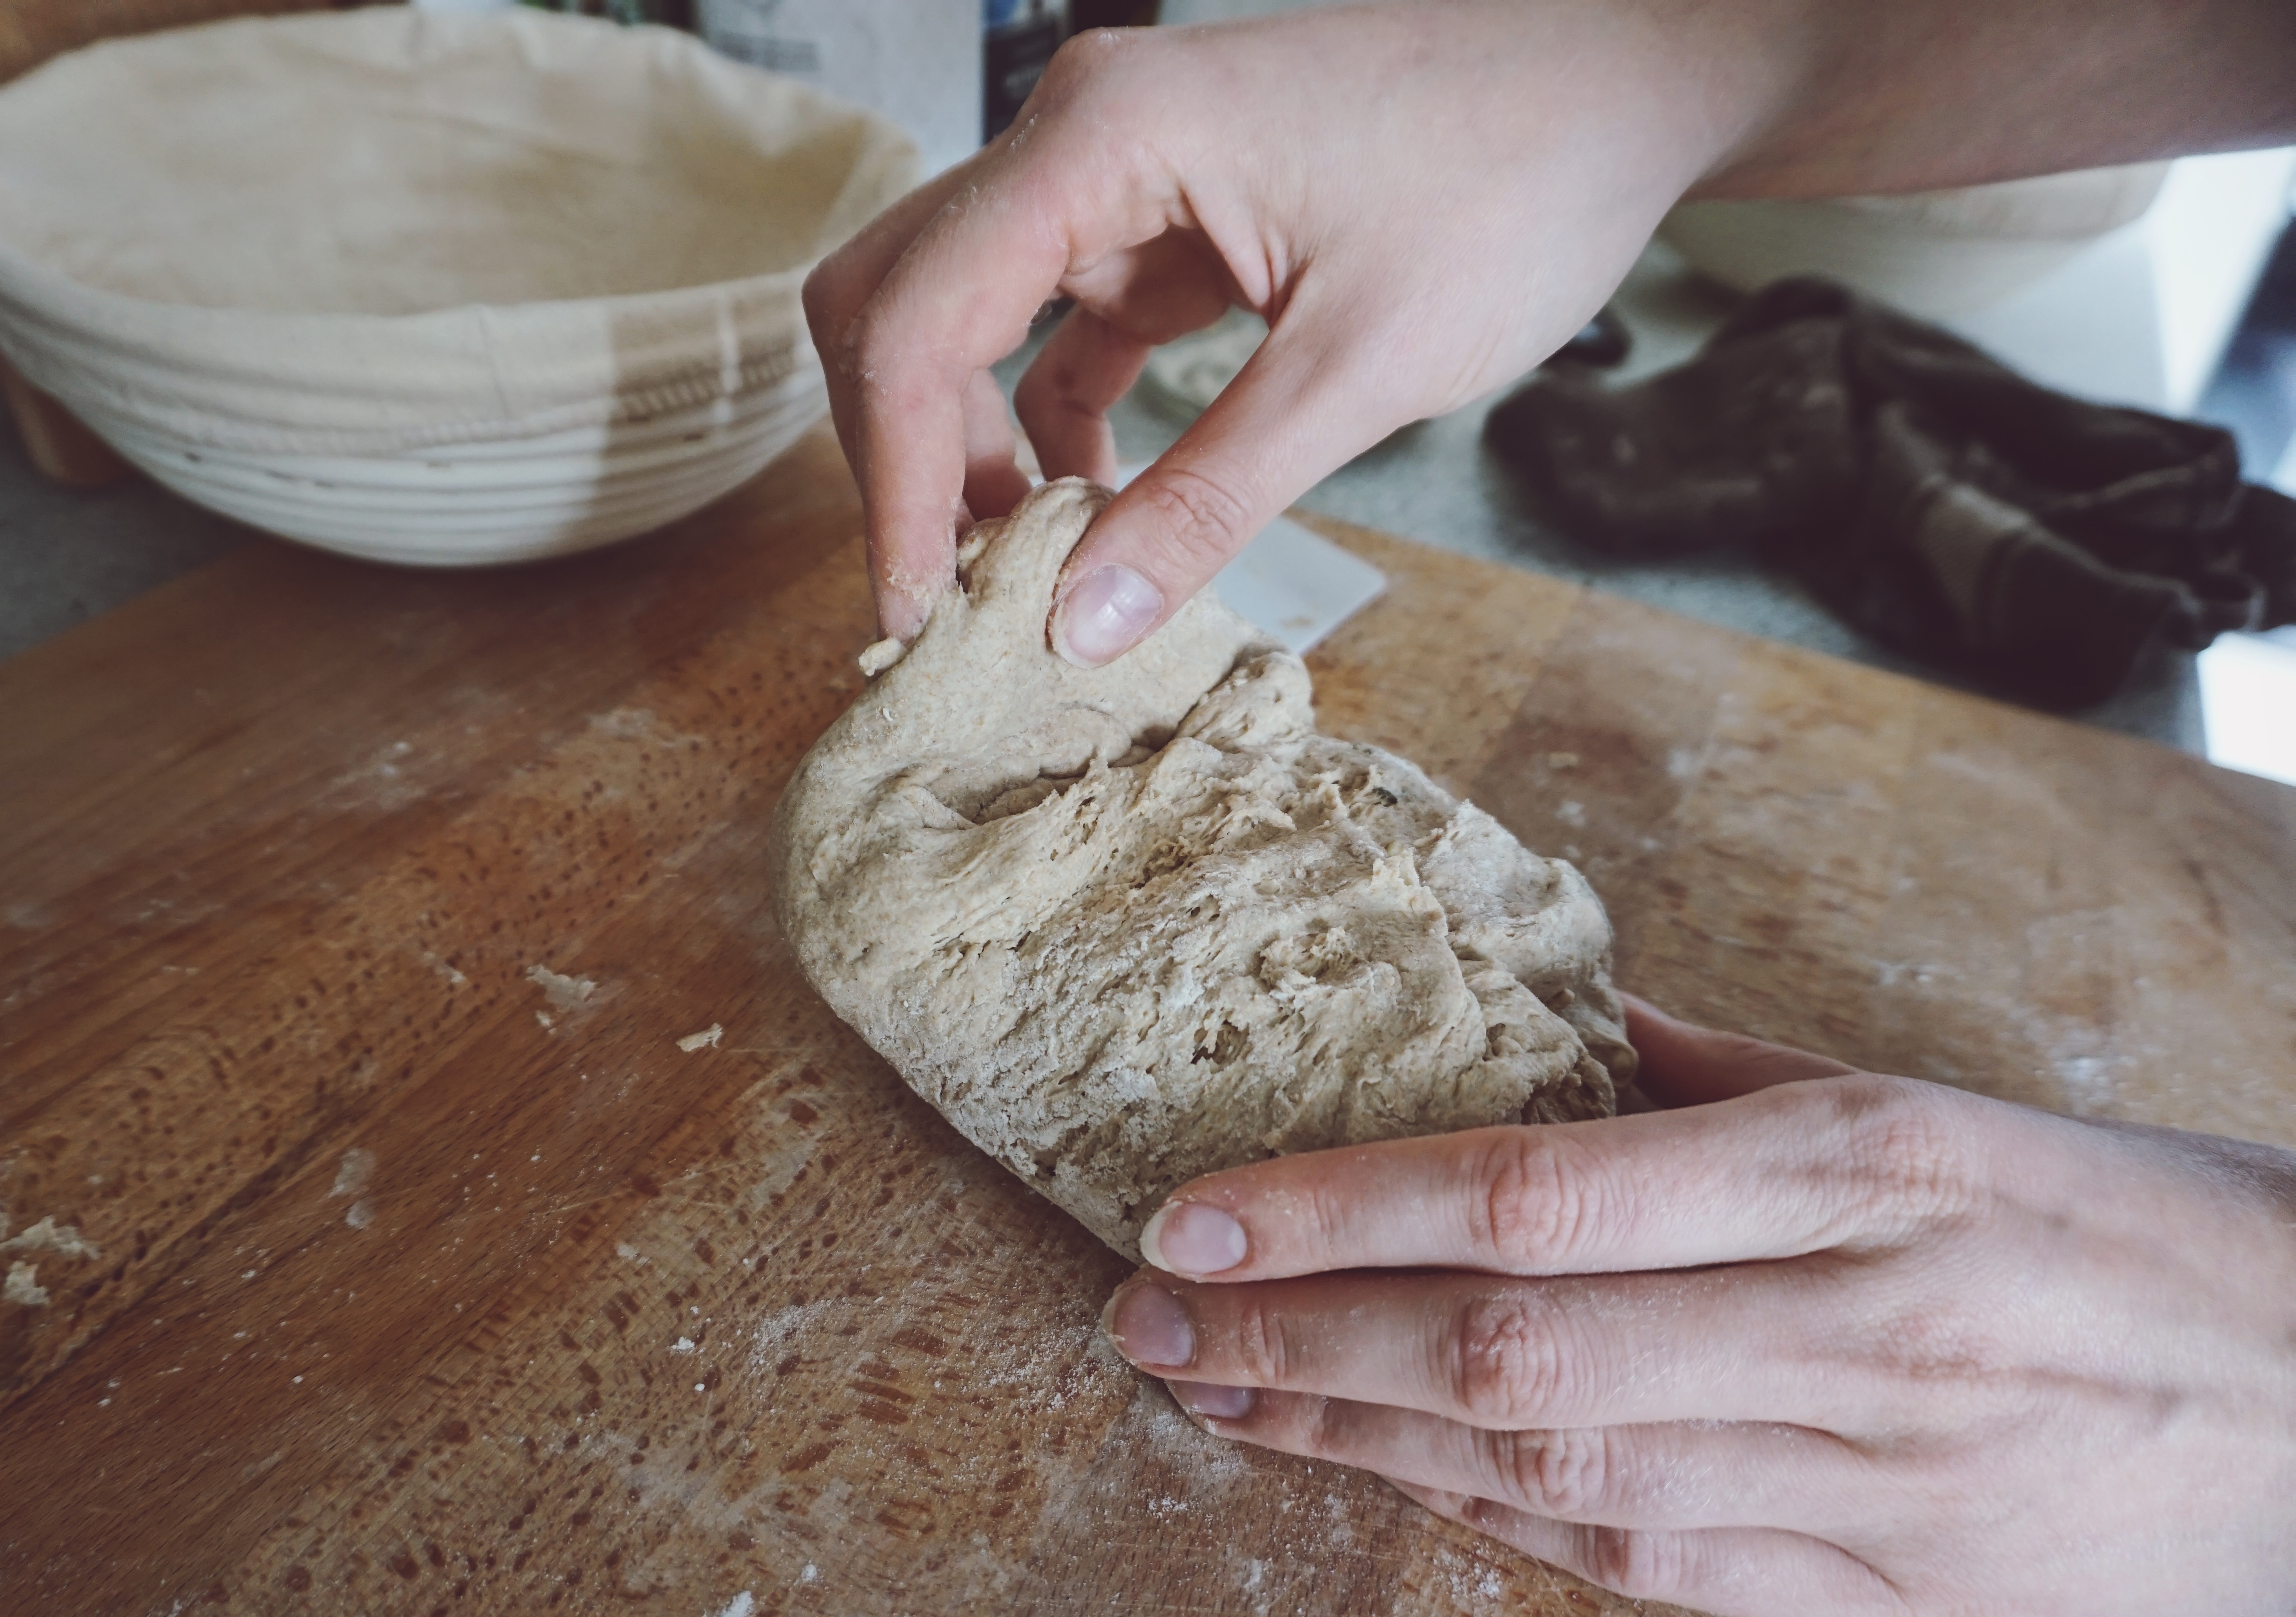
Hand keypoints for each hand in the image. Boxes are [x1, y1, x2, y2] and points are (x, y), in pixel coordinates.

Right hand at [803, 2, 1783, 656]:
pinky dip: (1048, 424)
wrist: (1628, 82)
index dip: (897, 481)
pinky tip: (1091, 513)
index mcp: (1104, 136)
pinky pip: (1056, 327)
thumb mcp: (1362, 365)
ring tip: (1025, 573)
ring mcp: (1118, 171)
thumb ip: (1211, 498)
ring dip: (970, 446)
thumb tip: (1080, 626)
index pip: (918, 319)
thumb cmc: (1521, 179)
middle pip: (900, 300)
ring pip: (964, 316)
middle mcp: (1083, 135)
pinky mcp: (1164, 215)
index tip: (913, 610)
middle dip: (905, 455)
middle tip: (948, 595)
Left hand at [1100, 995, 2295, 1616]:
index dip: (1340, 1211)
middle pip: (1507, 1353)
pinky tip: (1383, 1478)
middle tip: (1145, 1313)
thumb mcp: (1962, 1107)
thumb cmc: (2154, 1234)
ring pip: (1548, 1474)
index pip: (1537, 1197)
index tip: (1195, 1206)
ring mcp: (1877, 1496)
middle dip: (1294, 1339)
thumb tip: (1565, 1033)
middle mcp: (1857, 1335)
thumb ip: (1740, 1078)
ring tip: (1212, 1393)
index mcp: (1871, 1171)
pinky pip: (1646, 1565)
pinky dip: (1491, 1519)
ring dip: (1352, 1439)